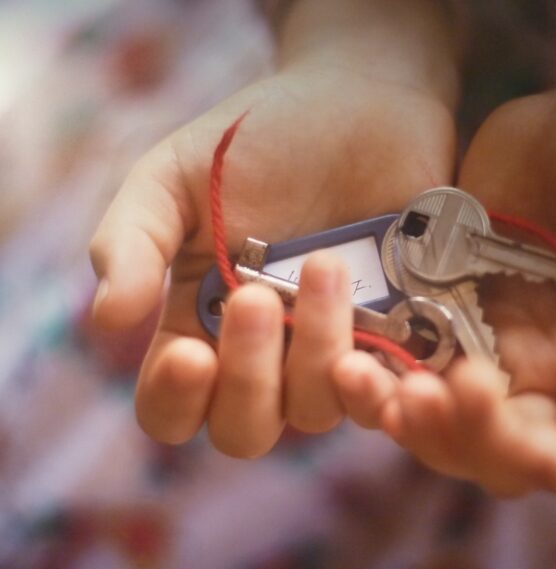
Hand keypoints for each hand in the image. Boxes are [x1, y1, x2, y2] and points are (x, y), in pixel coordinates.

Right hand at [89, 62, 455, 456]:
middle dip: (248, 376)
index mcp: (200, 320)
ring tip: (326, 263)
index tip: (191, 352)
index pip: (172, 407)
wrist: (360, 97)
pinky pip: (386, 395)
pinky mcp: (394, 334)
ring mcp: (330, 346)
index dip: (175, 400)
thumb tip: (105, 321)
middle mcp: (264, 349)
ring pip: (316, 411)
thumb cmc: (258, 135)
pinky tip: (375, 354)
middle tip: (258, 295)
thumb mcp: (174, 177)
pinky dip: (380, 391)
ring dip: (317, 350)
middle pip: (246, 429)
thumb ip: (133, 242)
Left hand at [334, 93, 555, 497]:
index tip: (493, 401)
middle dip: (454, 436)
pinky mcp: (436, 323)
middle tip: (419, 391)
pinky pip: (399, 372)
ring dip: (397, 418)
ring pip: (436, 426)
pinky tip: (344, 355)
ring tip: (360, 376)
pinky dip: (372, 377)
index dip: (544, 462)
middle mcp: (539, 384)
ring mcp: (482, 357)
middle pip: (494, 458)